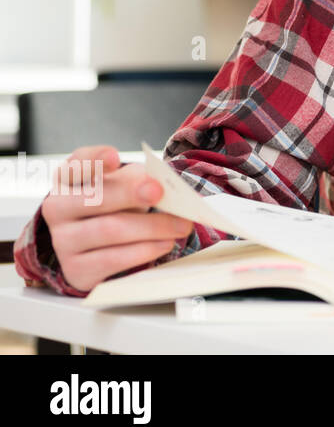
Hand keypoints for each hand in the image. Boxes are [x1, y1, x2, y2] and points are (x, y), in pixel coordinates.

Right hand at [41, 145, 194, 293]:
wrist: (98, 247)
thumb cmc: (115, 205)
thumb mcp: (124, 186)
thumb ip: (139, 180)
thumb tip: (162, 185)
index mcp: (69, 180)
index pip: (76, 165)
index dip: (95, 160)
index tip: (115, 157)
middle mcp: (58, 209)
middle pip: (95, 199)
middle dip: (130, 193)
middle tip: (160, 192)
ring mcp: (63, 241)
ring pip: (109, 230)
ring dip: (151, 226)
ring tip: (181, 225)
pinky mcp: (76, 270)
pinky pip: (113, 259)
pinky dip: (145, 250)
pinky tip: (165, 243)